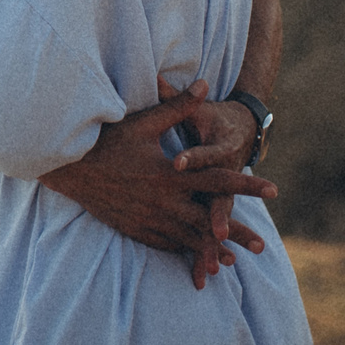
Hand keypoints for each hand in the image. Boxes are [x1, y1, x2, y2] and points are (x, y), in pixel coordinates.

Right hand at [37, 78, 275, 289]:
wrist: (70, 169)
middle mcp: (164, 202)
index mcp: (171, 175)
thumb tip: (202, 84)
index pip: (218, 181)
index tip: (274, 189)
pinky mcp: (137, 230)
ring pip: (188, 240)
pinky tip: (195, 256)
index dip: (247, 185)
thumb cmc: (108, 141)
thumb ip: (177, 106)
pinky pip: (166, 245)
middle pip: (209, 222)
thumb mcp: (144, 122)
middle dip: (237, 234)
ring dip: (212, 250)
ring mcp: (150, 220)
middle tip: (262, 246)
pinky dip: (184, 251)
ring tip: (233, 260)